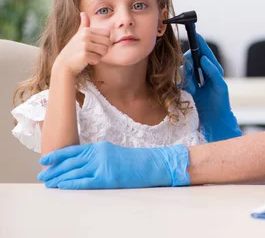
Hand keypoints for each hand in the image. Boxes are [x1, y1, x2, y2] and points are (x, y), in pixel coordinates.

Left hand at [37, 141, 189, 188]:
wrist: (153, 164)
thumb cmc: (136, 161)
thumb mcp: (114, 153)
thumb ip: (98, 156)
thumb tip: (82, 164)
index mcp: (100, 147)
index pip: (73, 150)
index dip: (57, 156)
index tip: (45, 160)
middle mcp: (98, 154)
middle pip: (70, 162)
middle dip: (54, 169)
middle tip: (42, 175)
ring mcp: (102, 166)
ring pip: (74, 172)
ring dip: (59, 177)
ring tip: (49, 182)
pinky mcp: (106, 178)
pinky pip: (83, 181)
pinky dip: (70, 183)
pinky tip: (62, 186)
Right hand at [53, 12, 110, 76]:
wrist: (64, 64)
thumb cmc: (74, 49)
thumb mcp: (78, 35)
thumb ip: (84, 25)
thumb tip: (83, 13)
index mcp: (87, 30)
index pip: (108, 33)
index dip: (104, 41)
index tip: (95, 45)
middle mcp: (85, 36)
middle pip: (108, 43)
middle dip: (103, 50)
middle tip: (92, 52)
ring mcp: (84, 45)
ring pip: (104, 51)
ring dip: (99, 56)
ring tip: (89, 55)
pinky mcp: (84, 55)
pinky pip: (98, 59)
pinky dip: (94, 62)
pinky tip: (86, 61)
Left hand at [182, 34, 241, 141]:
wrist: (212, 122)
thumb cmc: (201, 106)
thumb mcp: (190, 89)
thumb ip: (186, 78)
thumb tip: (181, 65)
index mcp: (205, 74)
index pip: (201, 57)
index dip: (196, 47)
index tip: (190, 35)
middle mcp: (213, 75)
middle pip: (207, 56)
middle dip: (201, 45)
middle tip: (195, 34)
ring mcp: (218, 80)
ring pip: (211, 63)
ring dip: (204, 52)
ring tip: (199, 42)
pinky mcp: (221, 87)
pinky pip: (215, 74)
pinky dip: (209, 66)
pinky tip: (203, 60)